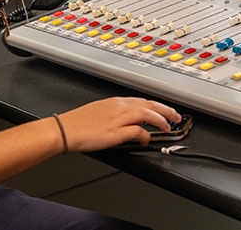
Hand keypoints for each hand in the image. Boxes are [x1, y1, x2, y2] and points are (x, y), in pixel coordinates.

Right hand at [56, 97, 182, 152]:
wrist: (64, 129)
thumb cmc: (77, 122)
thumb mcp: (99, 111)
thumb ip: (114, 113)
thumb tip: (126, 120)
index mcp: (115, 101)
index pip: (142, 100)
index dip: (157, 106)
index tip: (165, 111)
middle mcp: (118, 107)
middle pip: (149, 104)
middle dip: (166, 110)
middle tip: (176, 117)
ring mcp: (117, 119)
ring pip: (146, 114)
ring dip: (160, 121)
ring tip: (167, 128)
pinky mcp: (115, 133)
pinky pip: (136, 131)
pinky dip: (145, 135)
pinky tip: (147, 140)